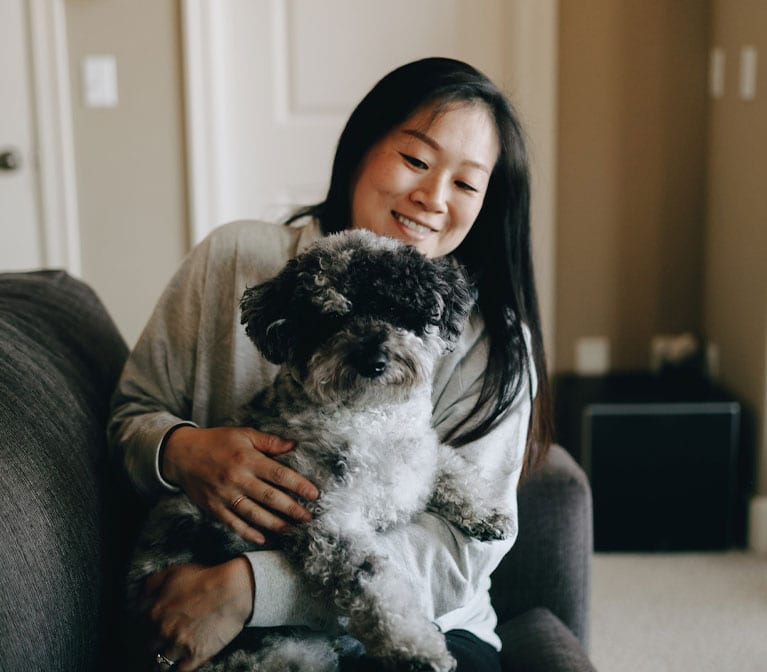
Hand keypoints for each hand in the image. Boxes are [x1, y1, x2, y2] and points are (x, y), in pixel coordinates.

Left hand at [144, 559, 252, 670]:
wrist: (232, 590)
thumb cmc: (205, 578)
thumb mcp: (174, 572)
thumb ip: (152, 584)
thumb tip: (143, 595)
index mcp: (154, 612)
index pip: (139, 628)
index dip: (146, 628)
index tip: (152, 629)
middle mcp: (163, 631)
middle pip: (149, 647)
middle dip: (155, 645)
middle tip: (163, 642)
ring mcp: (179, 645)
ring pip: (161, 663)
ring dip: (165, 660)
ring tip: (170, 656)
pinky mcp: (196, 656)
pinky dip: (179, 668)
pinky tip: (182, 664)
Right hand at [162, 426, 318, 543]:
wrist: (180, 454)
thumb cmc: (216, 442)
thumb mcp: (243, 435)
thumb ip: (269, 442)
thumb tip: (294, 445)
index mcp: (247, 459)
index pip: (279, 474)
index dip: (299, 485)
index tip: (314, 495)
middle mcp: (237, 479)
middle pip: (270, 497)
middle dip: (292, 509)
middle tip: (309, 518)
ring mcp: (224, 495)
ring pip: (254, 514)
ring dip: (275, 524)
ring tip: (292, 530)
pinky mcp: (213, 508)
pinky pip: (233, 523)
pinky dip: (248, 532)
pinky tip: (263, 538)